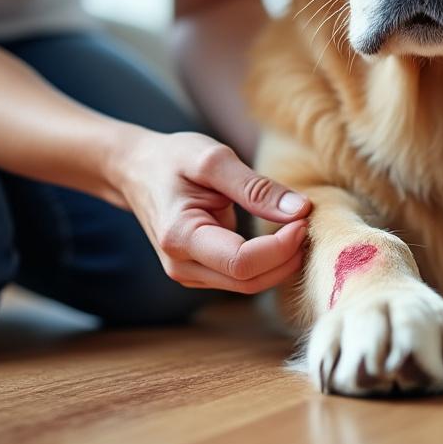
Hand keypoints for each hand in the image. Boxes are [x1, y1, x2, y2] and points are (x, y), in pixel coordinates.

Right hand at [111, 130, 310, 293]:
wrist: (137, 170)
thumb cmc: (172, 159)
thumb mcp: (213, 160)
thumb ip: (256, 188)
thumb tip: (300, 210)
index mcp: (180, 237)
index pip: (242, 262)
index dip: (280, 246)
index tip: (302, 217)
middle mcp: (181, 266)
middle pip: (249, 280)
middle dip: (286, 256)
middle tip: (305, 220)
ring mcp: (189, 275)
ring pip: (249, 284)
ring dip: (280, 261)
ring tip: (295, 225)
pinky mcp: (200, 273)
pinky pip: (243, 277)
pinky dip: (268, 261)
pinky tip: (280, 236)